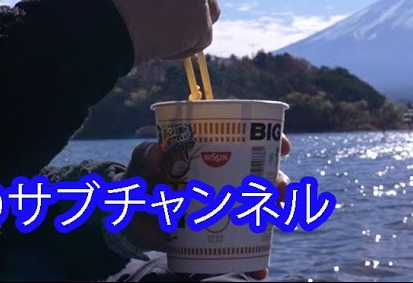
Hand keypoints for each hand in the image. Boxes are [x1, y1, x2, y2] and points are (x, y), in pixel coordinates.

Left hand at [119, 135, 293, 277]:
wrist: (129, 223)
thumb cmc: (138, 187)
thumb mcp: (139, 171)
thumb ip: (143, 160)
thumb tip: (157, 152)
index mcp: (211, 155)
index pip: (249, 142)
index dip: (272, 142)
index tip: (283, 146)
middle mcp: (226, 179)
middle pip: (263, 176)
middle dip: (279, 181)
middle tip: (278, 190)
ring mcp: (226, 208)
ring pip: (262, 208)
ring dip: (275, 213)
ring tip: (274, 219)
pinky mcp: (221, 235)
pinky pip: (245, 246)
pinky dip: (255, 259)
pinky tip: (259, 269)